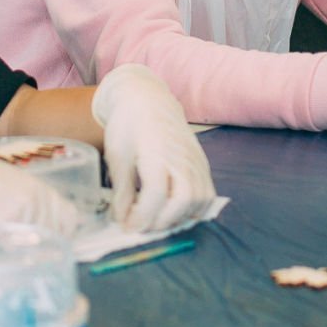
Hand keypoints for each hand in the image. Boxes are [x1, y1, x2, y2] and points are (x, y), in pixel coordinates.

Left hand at [92, 65, 215, 233]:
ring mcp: (196, 160)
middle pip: (183, 200)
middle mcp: (181, 157)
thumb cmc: (129, 125)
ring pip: (200, 200)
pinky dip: (195, 209)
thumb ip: (121, 191)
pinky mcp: (202, 163)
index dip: (141, 217)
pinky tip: (175, 212)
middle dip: (161, 221)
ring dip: (180, 218)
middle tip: (141, 226)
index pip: (156, 194)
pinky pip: (208, 194)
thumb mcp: (118, 156)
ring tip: (158, 220)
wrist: (148, 99)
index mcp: (156, 152)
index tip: (127, 227)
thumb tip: (122, 221)